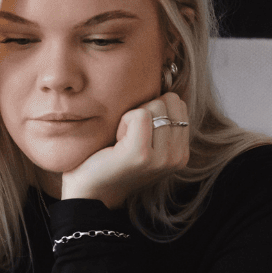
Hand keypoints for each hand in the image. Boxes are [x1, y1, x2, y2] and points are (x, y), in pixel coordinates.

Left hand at [60, 92, 190, 208]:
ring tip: (122, 141)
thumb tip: (165, 81)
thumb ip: (161, 117)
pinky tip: (116, 142)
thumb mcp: (146, 138)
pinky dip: (123, 121)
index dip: (152, 109)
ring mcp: (162, 159)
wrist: (90, 191)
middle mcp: (177, 157)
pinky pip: (139, 114)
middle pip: (169, 101)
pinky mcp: (141, 155)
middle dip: (145, 111)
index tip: (137, 134)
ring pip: (156, 105)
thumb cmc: (112, 158)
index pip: (178, 103)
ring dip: (132, 117)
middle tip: (128, 138)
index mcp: (181, 152)